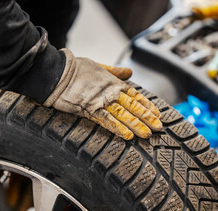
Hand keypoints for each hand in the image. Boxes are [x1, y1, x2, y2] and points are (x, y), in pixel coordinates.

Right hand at [43, 49, 161, 139]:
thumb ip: (115, 71)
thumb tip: (129, 72)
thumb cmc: (76, 68)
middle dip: (147, 118)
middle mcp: (111, 92)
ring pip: (123, 114)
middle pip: (133, 106)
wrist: (59, 72)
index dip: (147, 105)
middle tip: (158, 128)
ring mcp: (101, 101)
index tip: (157, 114)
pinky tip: (127, 136)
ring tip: (147, 135)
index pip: (135, 95)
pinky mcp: (89, 109)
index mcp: (113, 82)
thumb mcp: (99, 66)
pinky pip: (106, 120)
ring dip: (136, 125)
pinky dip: (117, 128)